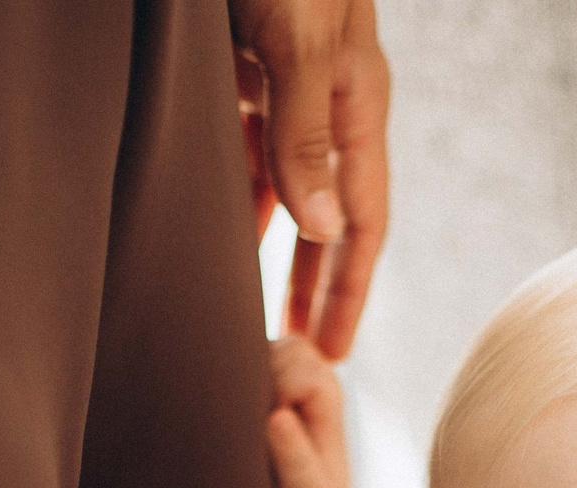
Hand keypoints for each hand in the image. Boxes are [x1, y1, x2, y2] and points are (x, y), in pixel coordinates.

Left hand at [230, 0, 388, 358]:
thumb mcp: (297, 44)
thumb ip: (307, 135)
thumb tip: (322, 231)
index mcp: (356, 100)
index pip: (363, 220)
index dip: (348, 290)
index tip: (333, 354)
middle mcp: (327, 98)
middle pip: (328, 213)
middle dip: (315, 285)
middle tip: (298, 353)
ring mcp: (286, 78)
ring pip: (283, 181)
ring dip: (270, 243)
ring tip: (248, 301)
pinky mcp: (242, 58)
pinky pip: (243, 143)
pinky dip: (233, 186)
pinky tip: (212, 216)